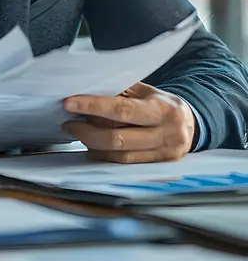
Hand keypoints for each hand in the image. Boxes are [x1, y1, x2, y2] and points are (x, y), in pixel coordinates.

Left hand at [62, 82, 195, 163]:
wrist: (191, 125)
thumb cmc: (162, 104)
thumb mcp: (147, 91)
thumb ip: (121, 92)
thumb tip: (87, 92)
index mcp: (162, 110)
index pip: (122, 110)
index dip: (93, 107)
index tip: (70, 103)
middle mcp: (165, 135)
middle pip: (117, 139)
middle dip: (87, 131)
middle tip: (69, 122)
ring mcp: (163, 155)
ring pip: (119, 156)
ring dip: (92, 145)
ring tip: (77, 132)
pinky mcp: (157, 169)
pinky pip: (124, 165)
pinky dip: (105, 156)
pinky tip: (93, 146)